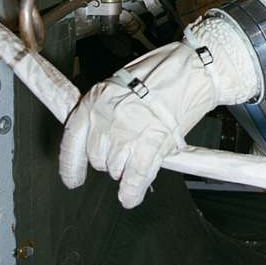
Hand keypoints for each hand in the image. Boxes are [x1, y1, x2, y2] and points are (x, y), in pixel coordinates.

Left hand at [58, 41, 218, 207]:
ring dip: (125, 170)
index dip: (71, 166)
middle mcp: (106, 118)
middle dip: (110, 159)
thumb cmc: (163, 70)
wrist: (194, 67)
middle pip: (97, 157)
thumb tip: (102, 137)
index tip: (73, 180)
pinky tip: (131, 197)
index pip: (72, 141)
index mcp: (95, 100)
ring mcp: (127, 133)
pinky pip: (135, 179)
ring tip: (141, 157)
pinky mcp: (150, 145)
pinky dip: (132, 192)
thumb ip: (108, 111)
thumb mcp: (123, 85)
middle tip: (128, 149)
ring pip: (115, 169)